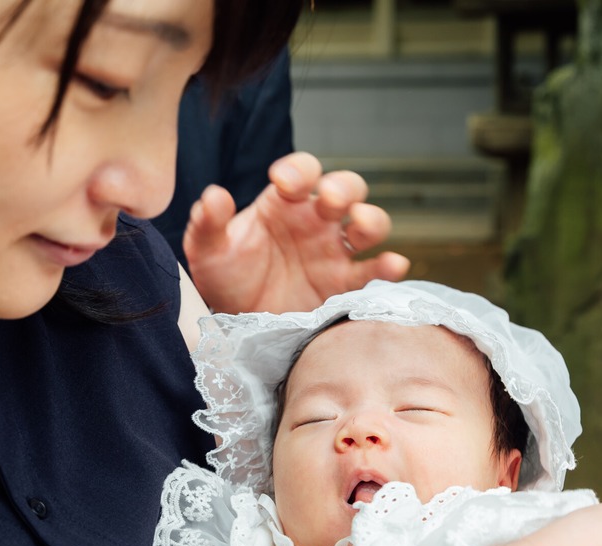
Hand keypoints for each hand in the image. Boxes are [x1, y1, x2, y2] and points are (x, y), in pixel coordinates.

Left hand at [183, 152, 409, 313]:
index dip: (298, 170)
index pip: (301, 171)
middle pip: (345, 189)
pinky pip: (372, 271)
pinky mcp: (343, 284)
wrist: (236, 320)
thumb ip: (208, 222)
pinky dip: (388, 267)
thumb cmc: (224, 275)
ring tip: (359, 224)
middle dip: (343, 188)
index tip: (283, 181)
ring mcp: (333, 251)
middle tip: (329, 200)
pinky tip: (394, 265)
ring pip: (368, 224)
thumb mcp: (208, 248)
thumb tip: (213, 196)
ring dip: (371, 219)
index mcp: (284, 201)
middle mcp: (315, 220)